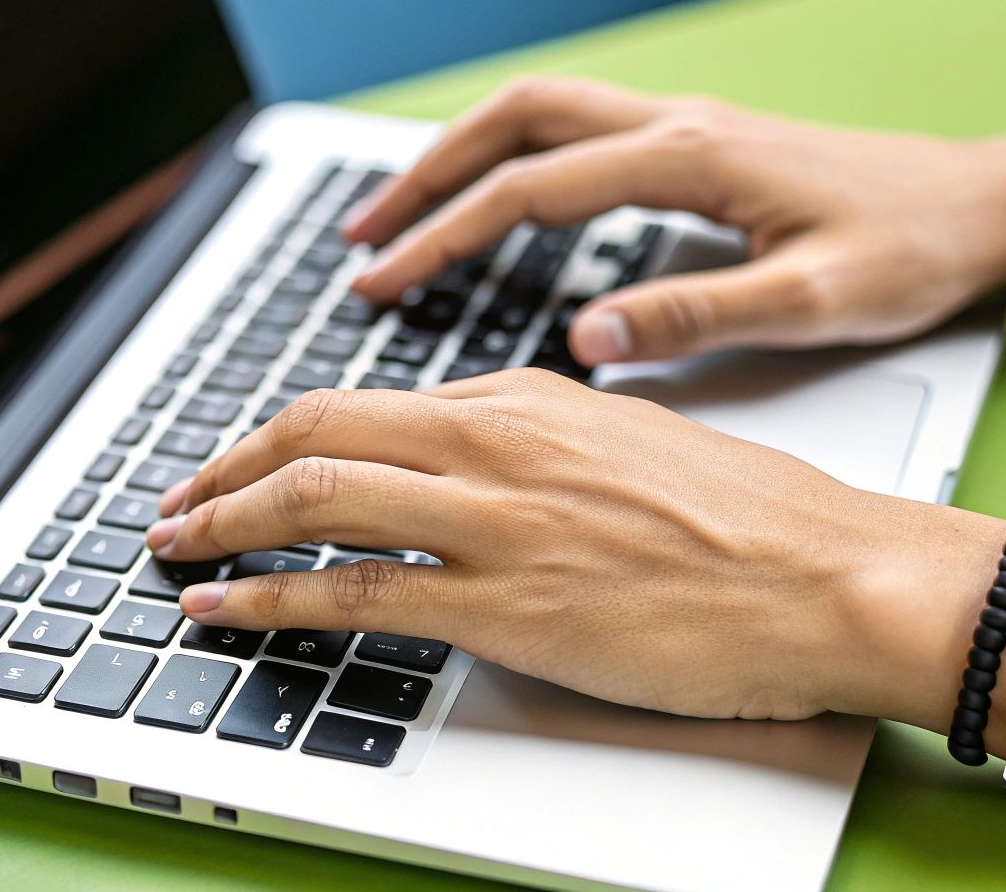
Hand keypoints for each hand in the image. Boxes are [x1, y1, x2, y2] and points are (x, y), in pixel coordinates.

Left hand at [146, 369, 1005, 722]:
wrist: (832, 577)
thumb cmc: (756, 525)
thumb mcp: (635, 449)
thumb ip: (546, 451)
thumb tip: (482, 475)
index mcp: (531, 398)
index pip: (371, 402)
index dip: (288, 432)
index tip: (247, 460)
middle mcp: (499, 442)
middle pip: (319, 428)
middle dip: (227, 464)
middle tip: (179, 497)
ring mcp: (498, 522)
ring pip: (317, 496)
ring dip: (223, 522)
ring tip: (173, 546)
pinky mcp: (508, 606)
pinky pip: (352, 593)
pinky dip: (267, 597)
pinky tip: (224, 606)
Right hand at [344, 76, 1005, 363]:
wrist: (983, 203)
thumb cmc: (914, 250)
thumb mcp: (818, 301)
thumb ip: (702, 316)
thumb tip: (589, 335)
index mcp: (693, 158)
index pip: (532, 189)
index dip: (443, 238)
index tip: (378, 286)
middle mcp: (678, 124)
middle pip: (514, 123)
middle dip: (425, 178)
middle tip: (357, 240)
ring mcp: (686, 125)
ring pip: (540, 116)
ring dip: (462, 160)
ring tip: (398, 219)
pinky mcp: (699, 145)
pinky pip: (578, 135)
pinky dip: (515, 164)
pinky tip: (497, 210)